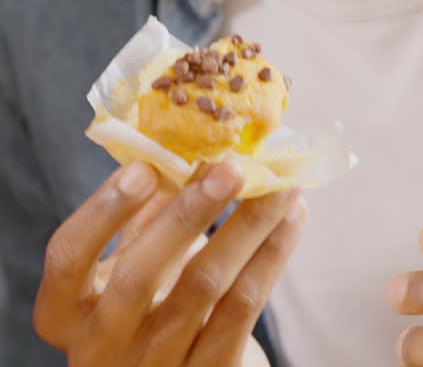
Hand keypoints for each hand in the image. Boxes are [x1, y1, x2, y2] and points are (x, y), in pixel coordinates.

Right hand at [34, 160, 306, 365]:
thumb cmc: (147, 303)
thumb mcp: (127, 263)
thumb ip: (143, 213)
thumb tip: (184, 139)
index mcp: (66, 309)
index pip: (68, 257)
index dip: (104, 210)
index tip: (144, 167)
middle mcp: (102, 345)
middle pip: (138, 276)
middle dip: (188, 213)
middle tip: (230, 167)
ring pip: (204, 287)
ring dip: (248, 224)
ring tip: (281, 181)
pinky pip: (242, 308)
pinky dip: (272, 253)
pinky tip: (293, 214)